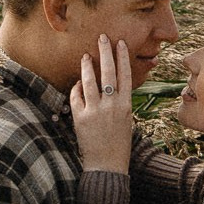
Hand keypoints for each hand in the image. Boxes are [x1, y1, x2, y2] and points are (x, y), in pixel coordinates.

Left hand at [69, 35, 132, 174]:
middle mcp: (112, 105)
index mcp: (126, 105)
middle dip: (105, 52)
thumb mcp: (125, 120)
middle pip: (108, 72)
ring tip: (85, 56)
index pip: (125, 75)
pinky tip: (77, 83)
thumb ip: (119, 101)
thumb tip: (110, 84)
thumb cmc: (118, 143)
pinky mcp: (81, 118)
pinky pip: (76, 96)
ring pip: (89, 81)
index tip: (119, 43)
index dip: (122, 57)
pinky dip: (76, 88)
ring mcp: (96, 111)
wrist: (107, 165)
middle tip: (102, 37)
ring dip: (87, 66)